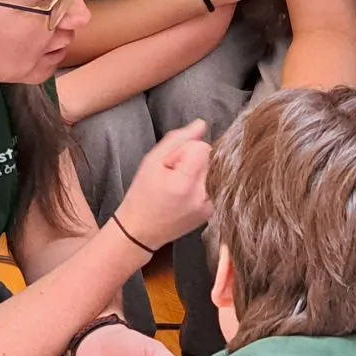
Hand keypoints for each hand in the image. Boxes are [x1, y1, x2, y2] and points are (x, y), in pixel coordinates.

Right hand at [116, 120, 213, 245]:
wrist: (141, 231)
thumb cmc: (142, 195)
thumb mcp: (151, 161)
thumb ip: (177, 139)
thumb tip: (202, 124)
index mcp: (186, 183)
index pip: (202, 148)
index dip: (185, 150)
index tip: (171, 164)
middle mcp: (203, 196)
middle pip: (211, 158)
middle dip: (194, 160)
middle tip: (174, 175)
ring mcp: (210, 207)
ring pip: (215, 171)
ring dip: (199, 172)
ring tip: (180, 185)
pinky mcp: (213, 212)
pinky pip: (215, 185)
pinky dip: (203, 184)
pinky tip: (187, 194)